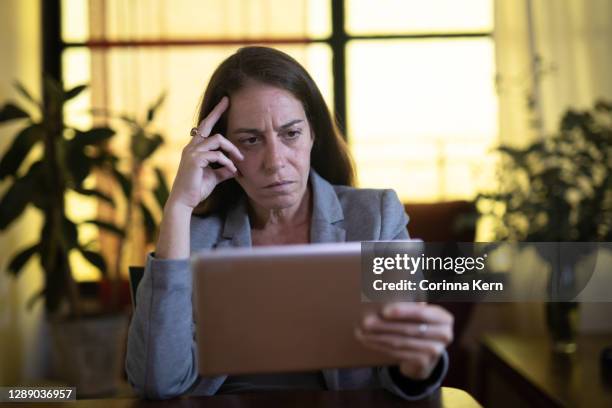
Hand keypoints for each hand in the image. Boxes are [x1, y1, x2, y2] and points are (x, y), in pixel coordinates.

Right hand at [167, 96, 243, 210]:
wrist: (184, 201)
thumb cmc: (196, 189)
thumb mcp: (213, 177)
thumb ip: (222, 170)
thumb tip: (234, 169)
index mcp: (194, 149)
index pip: (204, 128)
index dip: (213, 115)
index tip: (224, 104)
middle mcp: (191, 147)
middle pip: (206, 124)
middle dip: (217, 111)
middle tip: (228, 101)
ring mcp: (192, 152)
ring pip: (217, 140)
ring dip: (232, 149)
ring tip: (240, 160)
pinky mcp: (195, 160)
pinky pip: (217, 155)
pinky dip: (228, 162)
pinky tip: (233, 171)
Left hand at [355, 302, 452, 380]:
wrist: (426, 356)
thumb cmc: (419, 326)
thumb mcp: (419, 314)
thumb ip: (410, 304)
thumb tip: (385, 293)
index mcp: (444, 318)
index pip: (422, 313)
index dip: (403, 311)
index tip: (384, 310)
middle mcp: (444, 335)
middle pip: (409, 329)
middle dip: (384, 325)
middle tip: (366, 321)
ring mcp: (435, 351)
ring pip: (401, 342)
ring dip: (378, 337)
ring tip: (362, 331)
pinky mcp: (424, 362)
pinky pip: (398, 353)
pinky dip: (381, 346)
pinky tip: (368, 341)